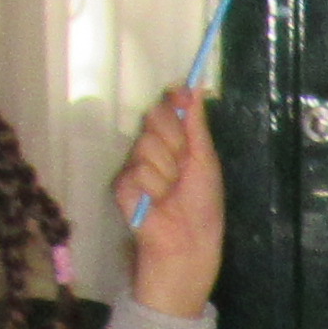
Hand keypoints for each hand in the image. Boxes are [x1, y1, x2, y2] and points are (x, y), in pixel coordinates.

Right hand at [112, 87, 222, 316]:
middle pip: (154, 117)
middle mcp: (153, 147)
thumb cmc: (203, 204)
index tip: (181, 96)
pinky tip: (156, 204)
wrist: (189, 242)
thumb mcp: (205, 160)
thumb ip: (196, 124)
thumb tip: (196, 86)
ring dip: (167, 172)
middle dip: (174, 140)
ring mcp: (136, 165)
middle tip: (183, 166)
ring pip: (147, 145)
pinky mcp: (122, 184)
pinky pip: (137, 171)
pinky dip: (153, 189)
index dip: (174, 100)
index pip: (167, 106)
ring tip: (171, 193)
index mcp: (175, 141)